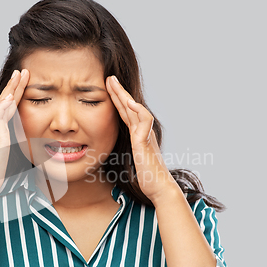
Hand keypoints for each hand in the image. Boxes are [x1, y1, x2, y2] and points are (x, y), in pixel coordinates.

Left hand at [106, 75, 174, 201]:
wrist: (159, 188)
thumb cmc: (146, 177)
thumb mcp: (132, 160)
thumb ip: (128, 151)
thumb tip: (112, 151)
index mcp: (137, 135)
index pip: (125, 113)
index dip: (117, 100)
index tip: (108, 88)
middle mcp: (142, 132)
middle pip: (129, 107)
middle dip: (119, 92)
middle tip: (109, 77)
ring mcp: (145, 135)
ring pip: (135, 110)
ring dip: (125, 95)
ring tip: (114, 83)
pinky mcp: (146, 142)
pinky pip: (144, 122)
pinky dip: (138, 110)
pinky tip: (130, 102)